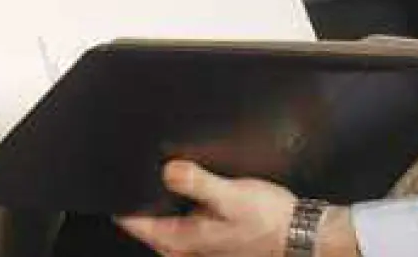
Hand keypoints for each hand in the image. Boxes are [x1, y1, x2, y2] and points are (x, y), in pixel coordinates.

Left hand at [118, 161, 353, 256]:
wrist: (301, 235)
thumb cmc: (269, 221)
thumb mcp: (231, 196)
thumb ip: (197, 183)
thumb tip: (167, 170)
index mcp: (184, 240)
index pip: (138, 224)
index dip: (124, 202)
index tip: (116, 178)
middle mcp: (187, 248)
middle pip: (148, 225)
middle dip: (141, 200)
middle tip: (137, 171)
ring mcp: (199, 245)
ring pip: (166, 223)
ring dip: (162, 202)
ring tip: (163, 176)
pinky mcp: (212, 238)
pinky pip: (183, 221)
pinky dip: (179, 205)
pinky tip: (189, 187)